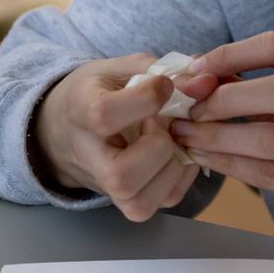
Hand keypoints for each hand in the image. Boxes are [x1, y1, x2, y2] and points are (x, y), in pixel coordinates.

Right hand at [33, 53, 219, 221]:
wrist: (66, 128)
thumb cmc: (100, 92)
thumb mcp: (122, 70)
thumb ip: (163, 71)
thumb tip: (207, 84)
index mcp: (79, 111)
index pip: (105, 115)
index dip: (146, 98)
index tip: (163, 85)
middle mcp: (88, 158)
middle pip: (122, 175)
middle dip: (159, 145)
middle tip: (160, 122)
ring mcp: (107, 188)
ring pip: (143, 199)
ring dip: (173, 162)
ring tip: (169, 137)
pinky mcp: (129, 202)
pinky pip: (167, 197)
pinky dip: (183, 172)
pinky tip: (176, 149)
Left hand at [172, 31, 273, 253]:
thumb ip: (249, 83)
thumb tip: (194, 75)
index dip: (232, 53)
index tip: (196, 69)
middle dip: (225, 98)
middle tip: (189, 108)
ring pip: (272, 140)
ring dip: (219, 136)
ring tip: (187, 135)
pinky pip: (269, 176)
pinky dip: (229, 165)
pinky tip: (205, 159)